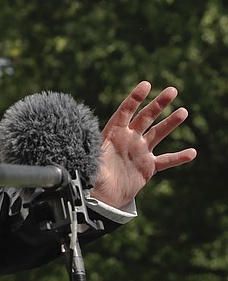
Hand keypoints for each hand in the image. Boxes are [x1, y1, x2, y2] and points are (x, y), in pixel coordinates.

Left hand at [90, 81, 195, 207]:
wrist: (102, 195)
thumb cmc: (92, 178)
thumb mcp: (91, 166)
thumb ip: (93, 158)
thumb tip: (88, 151)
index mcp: (113, 134)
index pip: (125, 111)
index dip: (135, 98)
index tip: (146, 84)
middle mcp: (128, 139)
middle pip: (146, 117)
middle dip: (159, 104)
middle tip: (172, 90)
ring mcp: (140, 151)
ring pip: (158, 133)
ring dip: (171, 123)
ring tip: (183, 111)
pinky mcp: (148, 166)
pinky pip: (166, 160)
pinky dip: (179, 157)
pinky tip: (192, 152)